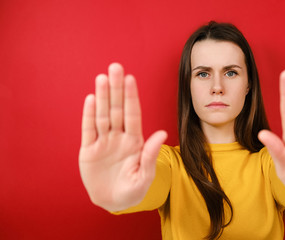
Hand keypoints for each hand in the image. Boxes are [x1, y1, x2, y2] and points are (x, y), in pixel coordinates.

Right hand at [79, 63, 166, 210]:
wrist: (113, 201)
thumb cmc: (133, 189)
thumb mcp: (144, 176)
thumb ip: (150, 155)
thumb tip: (162, 133)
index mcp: (135, 141)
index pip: (133, 115)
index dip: (131, 97)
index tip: (131, 78)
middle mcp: (119, 137)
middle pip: (117, 109)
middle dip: (117, 89)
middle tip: (115, 67)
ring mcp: (103, 142)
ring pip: (102, 115)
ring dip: (102, 97)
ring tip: (102, 78)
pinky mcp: (89, 150)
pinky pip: (88, 130)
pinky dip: (88, 115)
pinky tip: (91, 99)